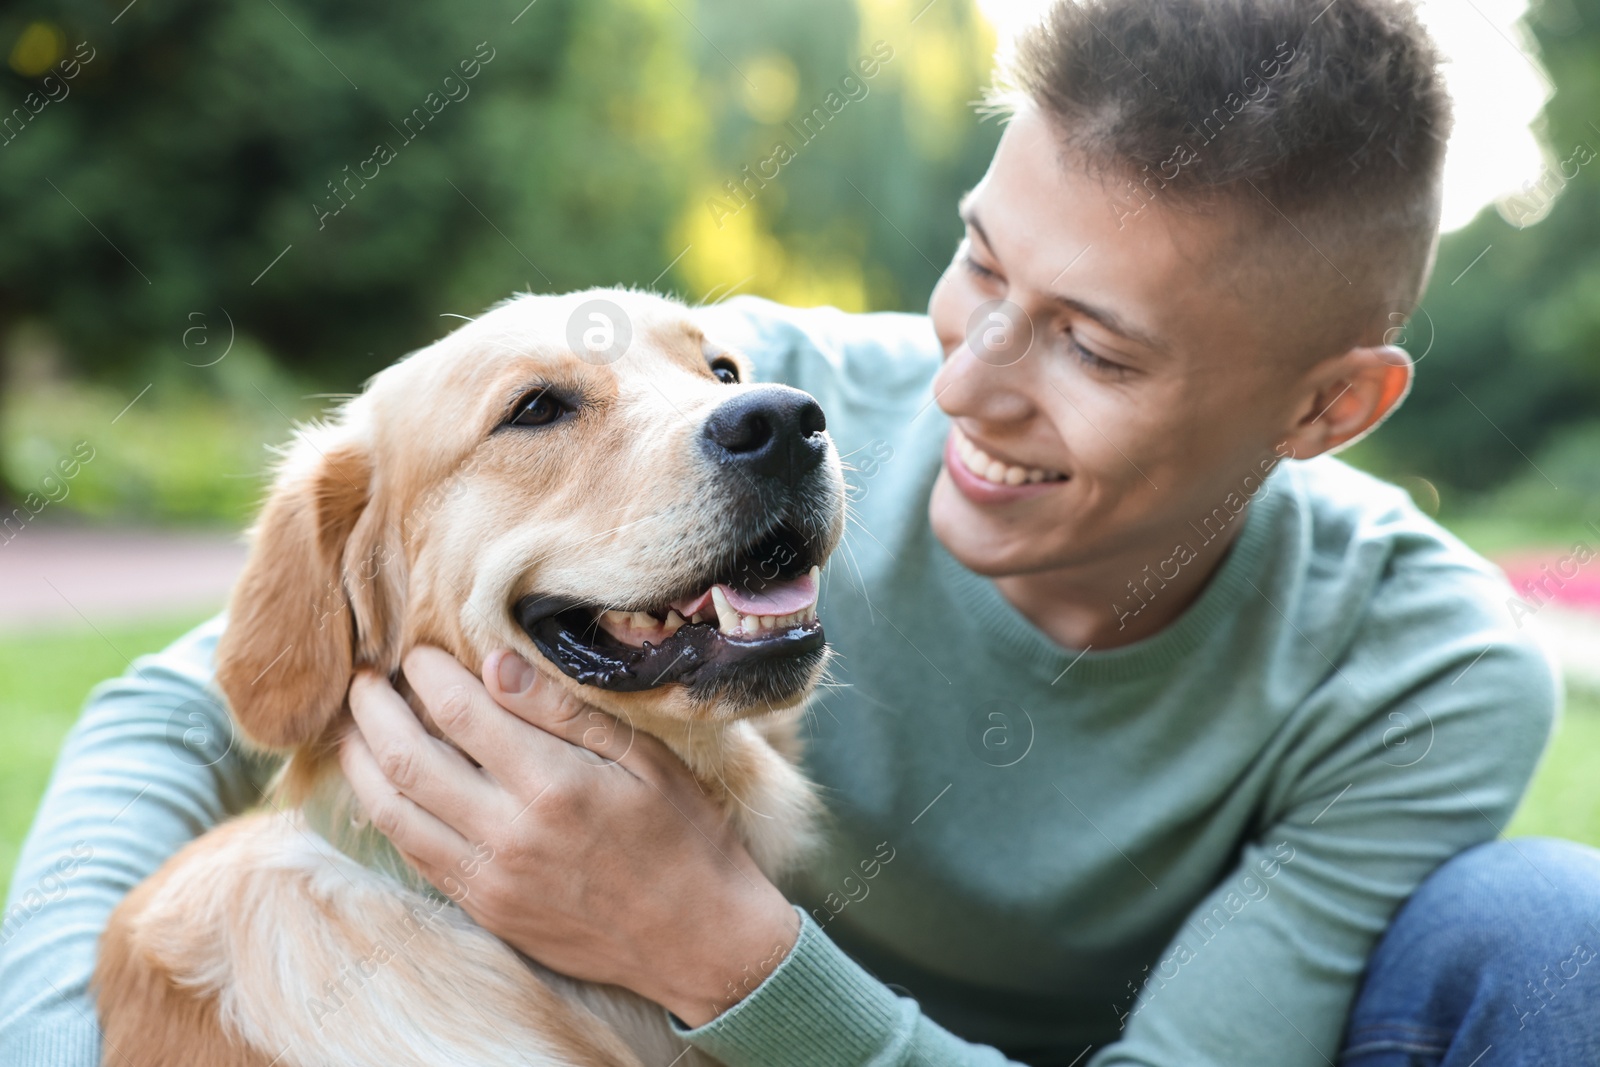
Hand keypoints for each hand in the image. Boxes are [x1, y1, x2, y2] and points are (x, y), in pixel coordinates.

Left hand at [338, 646, 799, 1026]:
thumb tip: (494, 665)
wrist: (698, 937)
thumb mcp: (644, 757)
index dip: (428, 674)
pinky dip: (388, 814)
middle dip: (374, 712)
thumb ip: (563, 711)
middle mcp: (510, 833)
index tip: (418, 652)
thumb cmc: (682, 835)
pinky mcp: (485, 909)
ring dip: (362, 764)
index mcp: (554, 784)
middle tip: (365, 680)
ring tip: (355, 728)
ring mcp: (491, 879)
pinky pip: (415, 855)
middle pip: (408, 760)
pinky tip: (385, 787)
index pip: (461, 712)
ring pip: (394, 813)